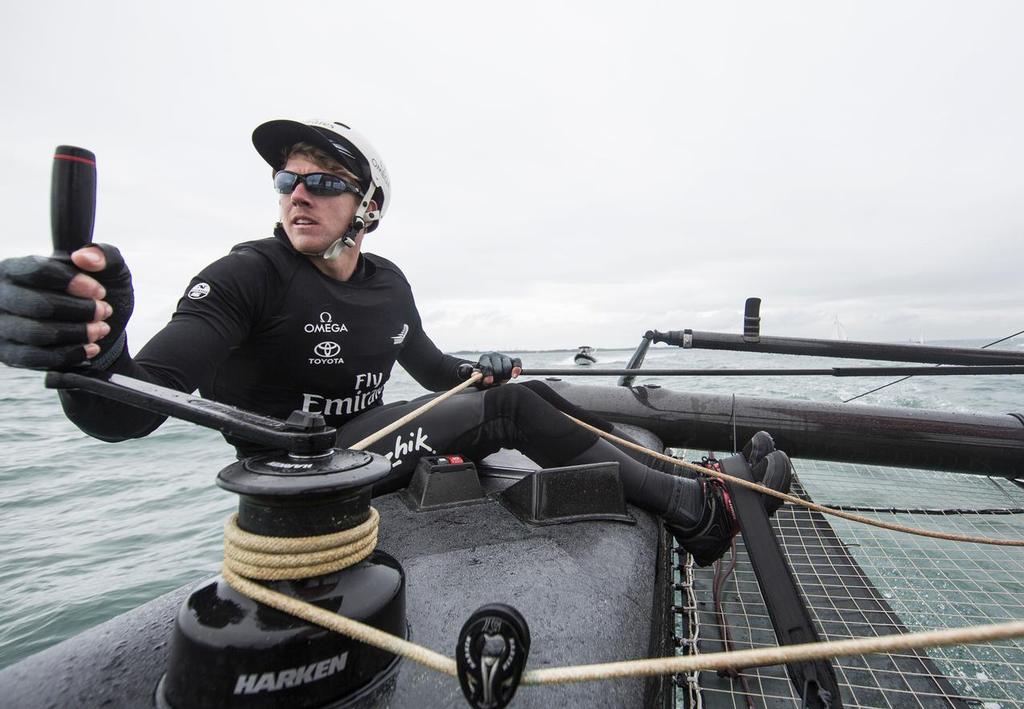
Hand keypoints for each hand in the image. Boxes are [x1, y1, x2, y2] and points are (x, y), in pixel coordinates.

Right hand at [0, 244, 132, 369]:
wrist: (91, 328)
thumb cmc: (92, 295)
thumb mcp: (107, 270)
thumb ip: (103, 255)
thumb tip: (85, 257)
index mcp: (16, 269)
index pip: (38, 271)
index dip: (72, 282)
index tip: (99, 292)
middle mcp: (2, 295)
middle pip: (38, 304)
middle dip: (79, 310)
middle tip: (104, 312)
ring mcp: (2, 326)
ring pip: (37, 333)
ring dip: (76, 333)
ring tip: (100, 329)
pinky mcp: (9, 353)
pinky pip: (35, 358)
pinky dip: (68, 354)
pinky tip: (91, 348)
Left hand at [474, 351, 521, 386]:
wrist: (489, 374)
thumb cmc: (482, 376)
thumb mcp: (477, 377)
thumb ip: (475, 376)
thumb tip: (475, 375)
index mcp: (484, 358)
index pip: (487, 366)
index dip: (488, 374)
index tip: (489, 381)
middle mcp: (494, 355)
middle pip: (498, 368)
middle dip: (496, 377)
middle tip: (494, 382)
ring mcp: (504, 357)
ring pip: (507, 367)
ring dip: (505, 376)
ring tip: (501, 380)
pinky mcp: (512, 360)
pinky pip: (517, 362)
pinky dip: (517, 369)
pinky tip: (514, 376)